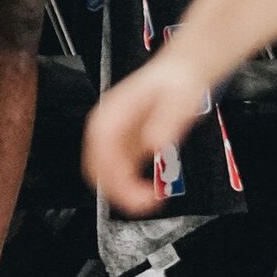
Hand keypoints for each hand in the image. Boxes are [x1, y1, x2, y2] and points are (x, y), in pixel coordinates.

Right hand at [82, 44, 215, 212]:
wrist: (179, 74)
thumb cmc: (176, 81)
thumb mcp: (177, 99)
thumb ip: (166, 121)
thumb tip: (154, 142)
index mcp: (113, 111)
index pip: (101, 150)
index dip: (114, 175)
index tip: (137, 191)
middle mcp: (108, 124)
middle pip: (96, 167)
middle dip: (116, 190)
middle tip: (144, 202)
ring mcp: (114, 136)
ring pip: (103, 173)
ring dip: (121, 191)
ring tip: (148, 199)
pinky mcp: (124, 145)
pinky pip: (117, 172)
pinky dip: (128, 186)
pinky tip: (147, 190)